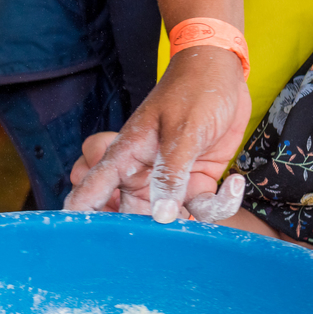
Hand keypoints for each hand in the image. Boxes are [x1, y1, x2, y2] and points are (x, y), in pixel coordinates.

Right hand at [64, 47, 250, 221]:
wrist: (223, 73)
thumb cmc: (194, 91)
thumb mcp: (182, 131)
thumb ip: (170, 175)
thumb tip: (161, 216)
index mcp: (126, 155)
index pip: (94, 188)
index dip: (83, 214)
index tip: (79, 240)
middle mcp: (143, 173)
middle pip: (132, 215)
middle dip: (150, 233)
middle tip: (171, 237)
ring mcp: (170, 181)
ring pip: (170, 219)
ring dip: (194, 221)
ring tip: (214, 200)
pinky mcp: (196, 182)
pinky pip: (201, 209)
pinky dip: (220, 204)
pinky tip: (233, 181)